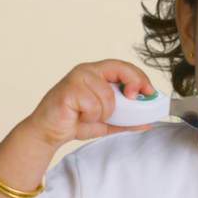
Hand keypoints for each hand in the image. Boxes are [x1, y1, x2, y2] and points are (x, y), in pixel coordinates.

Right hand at [10, 60, 158, 149]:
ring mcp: (76, 78)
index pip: (123, 66)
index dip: (139, 77)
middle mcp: (86, 71)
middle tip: (133, 99)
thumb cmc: (75, 121)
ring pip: (108, 96)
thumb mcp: (107, 121)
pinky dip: (91, 117)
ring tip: (89, 115)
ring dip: (104, 113)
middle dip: (133, 84)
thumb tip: (147, 121)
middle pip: (118, 69)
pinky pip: (94, 105)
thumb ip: (126, 120)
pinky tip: (79, 116)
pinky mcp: (68, 91)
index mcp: (96, 73)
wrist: (48, 132)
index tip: (150, 92)